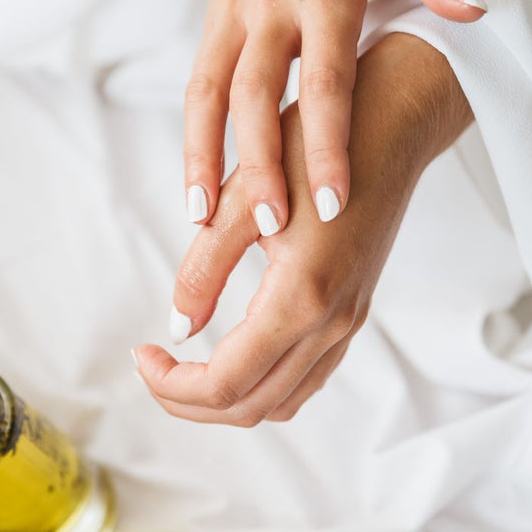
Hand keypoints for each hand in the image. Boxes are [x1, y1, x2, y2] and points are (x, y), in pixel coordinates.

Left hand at [138, 34, 472, 424]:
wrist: (392, 124)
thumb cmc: (316, 147)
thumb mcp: (243, 200)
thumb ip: (204, 269)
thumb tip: (177, 327)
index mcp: (300, 297)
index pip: (224, 381)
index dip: (171, 383)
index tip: (139, 353)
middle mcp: (331, 323)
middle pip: (249, 406)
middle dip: (190, 400)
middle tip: (151, 367)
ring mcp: (348, 324)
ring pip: (279, 401)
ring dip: (226, 399)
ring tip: (183, 368)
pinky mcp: (353, 314)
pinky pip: (304, 379)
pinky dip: (260, 384)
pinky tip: (229, 353)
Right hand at [183, 0, 485, 236]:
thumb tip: (478, 9)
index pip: (325, 79)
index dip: (326, 143)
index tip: (334, 202)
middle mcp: (270, 6)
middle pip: (257, 95)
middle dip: (262, 164)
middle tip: (272, 227)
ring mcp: (232, 15)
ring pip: (210, 96)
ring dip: (205, 159)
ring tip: (202, 221)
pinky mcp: (210, 23)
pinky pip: (196, 89)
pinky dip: (192, 140)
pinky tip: (195, 189)